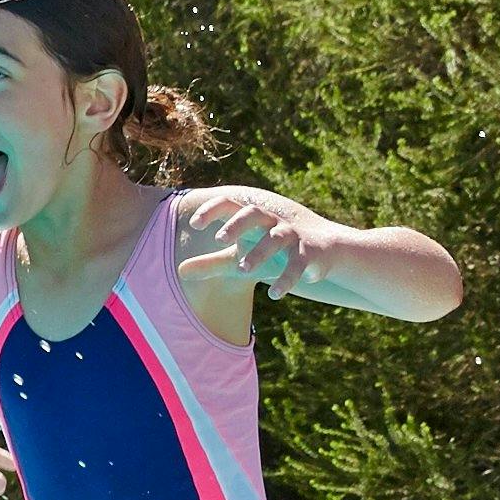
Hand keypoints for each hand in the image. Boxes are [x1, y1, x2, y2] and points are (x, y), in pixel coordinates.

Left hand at [167, 185, 328, 296]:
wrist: (320, 249)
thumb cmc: (269, 250)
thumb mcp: (238, 256)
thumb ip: (210, 263)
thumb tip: (179, 272)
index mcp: (251, 217)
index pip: (229, 204)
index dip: (212, 210)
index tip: (194, 224)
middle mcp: (271, 220)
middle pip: (253, 213)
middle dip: (236, 225)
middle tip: (219, 240)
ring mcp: (291, 235)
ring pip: (276, 238)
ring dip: (260, 252)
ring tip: (244, 269)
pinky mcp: (309, 253)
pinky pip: (298, 264)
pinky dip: (287, 279)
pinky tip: (274, 295)